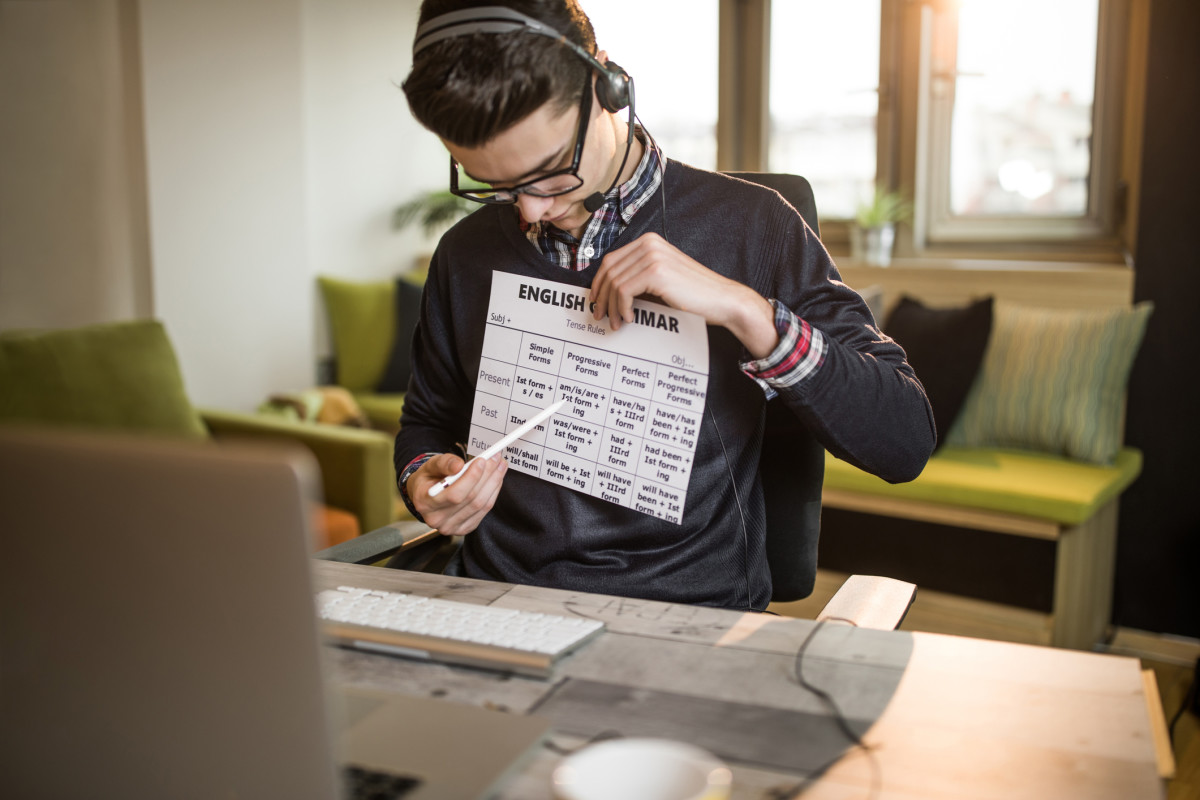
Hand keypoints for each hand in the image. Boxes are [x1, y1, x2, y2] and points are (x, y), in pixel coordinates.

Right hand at [409, 452, 506, 535]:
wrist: (425, 496)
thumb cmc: (428, 479)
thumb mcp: (430, 466)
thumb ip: (443, 463)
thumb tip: (459, 465)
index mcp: (425, 503)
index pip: (455, 494)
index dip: (471, 477)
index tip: (482, 460)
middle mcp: (437, 519)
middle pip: (471, 499)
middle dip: (487, 476)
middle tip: (496, 458)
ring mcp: (451, 527)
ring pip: (480, 505)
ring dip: (494, 483)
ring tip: (500, 466)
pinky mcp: (464, 528)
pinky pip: (484, 510)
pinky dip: (493, 493)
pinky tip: (496, 479)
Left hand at [589, 233, 778, 357]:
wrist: (722, 300)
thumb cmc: (695, 294)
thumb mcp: (662, 279)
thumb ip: (639, 277)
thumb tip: (610, 291)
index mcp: (649, 242)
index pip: (611, 260)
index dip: (599, 282)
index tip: (596, 300)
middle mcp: (649, 244)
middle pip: (608, 270)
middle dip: (601, 296)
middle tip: (599, 315)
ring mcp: (652, 256)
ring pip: (615, 283)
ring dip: (612, 307)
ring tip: (616, 322)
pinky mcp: (656, 272)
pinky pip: (624, 291)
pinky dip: (622, 308)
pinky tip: (629, 318)